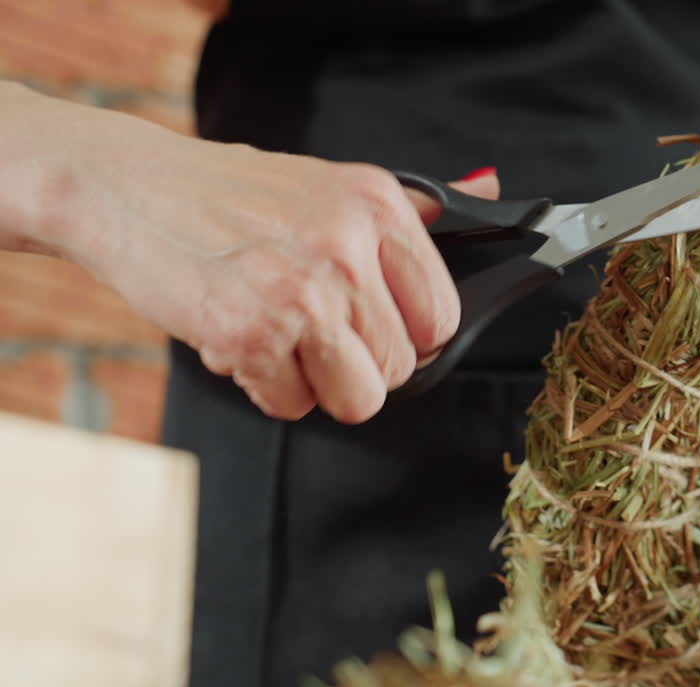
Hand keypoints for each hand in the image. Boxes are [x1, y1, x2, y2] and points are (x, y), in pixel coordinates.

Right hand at [22, 92, 498, 422]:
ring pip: (360, 397)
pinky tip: (238, 337)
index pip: (442, 316)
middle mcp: (349, 245)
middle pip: (402, 367)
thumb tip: (493, 195)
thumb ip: (408, 215)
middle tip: (309, 329)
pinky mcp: (254, 331)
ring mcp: (304, 290)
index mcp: (379, 205)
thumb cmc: (233, 198)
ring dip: (316, 383)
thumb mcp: (330, 186)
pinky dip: (265, 388)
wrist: (125, 188)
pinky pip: (294, 405)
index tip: (374, 330)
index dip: (409, 338)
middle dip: (357, 364)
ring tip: (279, 336)